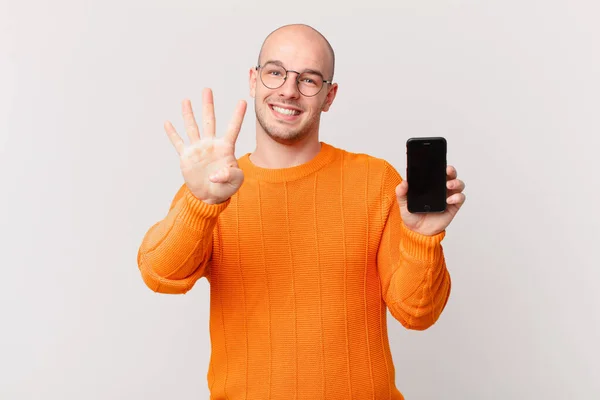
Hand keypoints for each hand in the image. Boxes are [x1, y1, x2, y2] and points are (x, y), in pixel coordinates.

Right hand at [164, 88, 246, 204]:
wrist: (210, 196)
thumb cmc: (226, 188)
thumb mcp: (235, 182)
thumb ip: (230, 175)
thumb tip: (215, 174)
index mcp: (226, 148)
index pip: (233, 128)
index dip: (238, 116)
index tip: (243, 101)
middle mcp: (211, 144)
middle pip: (209, 121)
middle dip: (208, 105)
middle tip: (207, 89)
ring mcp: (198, 149)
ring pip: (192, 127)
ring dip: (189, 114)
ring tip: (186, 100)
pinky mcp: (187, 156)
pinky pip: (178, 143)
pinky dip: (172, 134)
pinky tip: (167, 123)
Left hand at [395, 165, 465, 235]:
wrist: (418, 231)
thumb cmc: (412, 215)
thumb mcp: (403, 203)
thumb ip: (401, 192)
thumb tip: (404, 183)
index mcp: (430, 185)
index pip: (437, 171)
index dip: (440, 166)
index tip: (438, 163)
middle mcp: (441, 188)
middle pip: (451, 175)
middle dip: (451, 170)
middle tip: (447, 171)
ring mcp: (448, 196)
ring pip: (459, 184)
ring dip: (456, 182)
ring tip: (448, 185)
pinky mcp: (453, 206)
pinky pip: (460, 198)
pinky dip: (457, 197)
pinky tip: (448, 200)